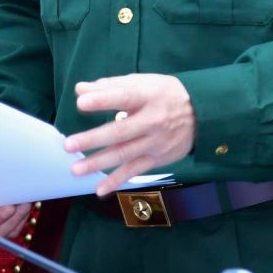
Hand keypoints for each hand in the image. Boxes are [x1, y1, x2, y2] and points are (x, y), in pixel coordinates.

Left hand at [64, 74, 195, 193]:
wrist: (203, 115)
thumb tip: (80, 90)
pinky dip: (117, 181)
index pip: (124, 98)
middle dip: (93, 139)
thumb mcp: (143, 82)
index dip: (103, 100)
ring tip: (76, 169)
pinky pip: (135, 171)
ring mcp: (156, 143)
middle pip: (121, 132)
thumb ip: (111, 86)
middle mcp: (153, 121)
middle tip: (68, 145)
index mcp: (149, 96)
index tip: (81, 103)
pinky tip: (99, 189)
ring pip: (124, 154)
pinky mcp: (158, 159)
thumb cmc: (165, 94)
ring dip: (98, 163)